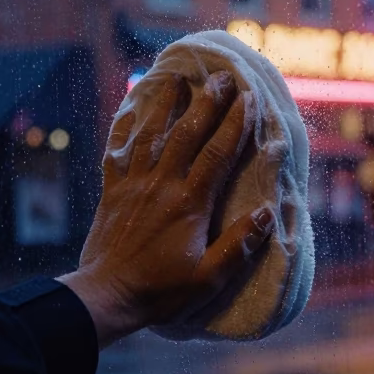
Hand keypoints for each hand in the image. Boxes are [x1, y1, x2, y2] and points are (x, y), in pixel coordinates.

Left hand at [58, 71, 275, 346]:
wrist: (105, 296)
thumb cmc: (161, 291)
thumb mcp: (209, 277)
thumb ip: (239, 245)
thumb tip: (267, 213)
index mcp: (189, 203)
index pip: (218, 153)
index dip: (235, 122)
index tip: (249, 97)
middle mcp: (161, 185)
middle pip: (186, 133)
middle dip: (206, 102)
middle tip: (221, 77)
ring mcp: (133, 185)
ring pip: (150, 134)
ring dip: (165, 104)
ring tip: (177, 78)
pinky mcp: (112, 192)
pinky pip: (116, 152)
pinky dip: (123, 128)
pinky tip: (130, 110)